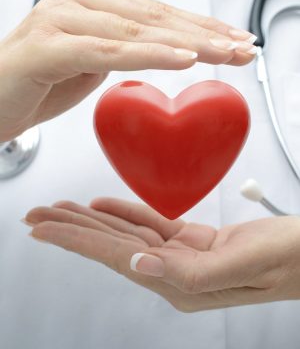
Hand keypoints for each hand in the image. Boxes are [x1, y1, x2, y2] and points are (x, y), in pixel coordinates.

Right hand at [0, 0, 255, 140]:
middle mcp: (79, 0)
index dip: (200, 26)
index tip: (235, 39)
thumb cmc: (41, 82)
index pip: (158, 13)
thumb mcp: (94, 61)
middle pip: (155, 18)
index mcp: (92, 0)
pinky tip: (185, 59)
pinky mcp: (50, 47)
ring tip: (226, 53)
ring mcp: (62, 18)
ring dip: (188, 44)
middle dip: (205, 34)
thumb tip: (164, 48)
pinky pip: (109, 53)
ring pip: (138, 32)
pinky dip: (150, 56)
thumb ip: (124, 47)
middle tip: (243, 47)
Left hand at [24, 198, 299, 311]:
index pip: (115, 257)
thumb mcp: (245, 265)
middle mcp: (175, 273)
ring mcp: (183, 255)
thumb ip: (192, 275)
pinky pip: (152, 223)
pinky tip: (105, 206)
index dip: (76, 239)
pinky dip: (127, 212)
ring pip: (127, 233)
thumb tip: (139, 269)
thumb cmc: (290, 259)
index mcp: (181, 284)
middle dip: (72, 228)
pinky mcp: (194, 240)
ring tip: (61, 209)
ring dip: (93, 219)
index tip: (43, 227)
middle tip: (37, 215)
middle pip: (112, 246)